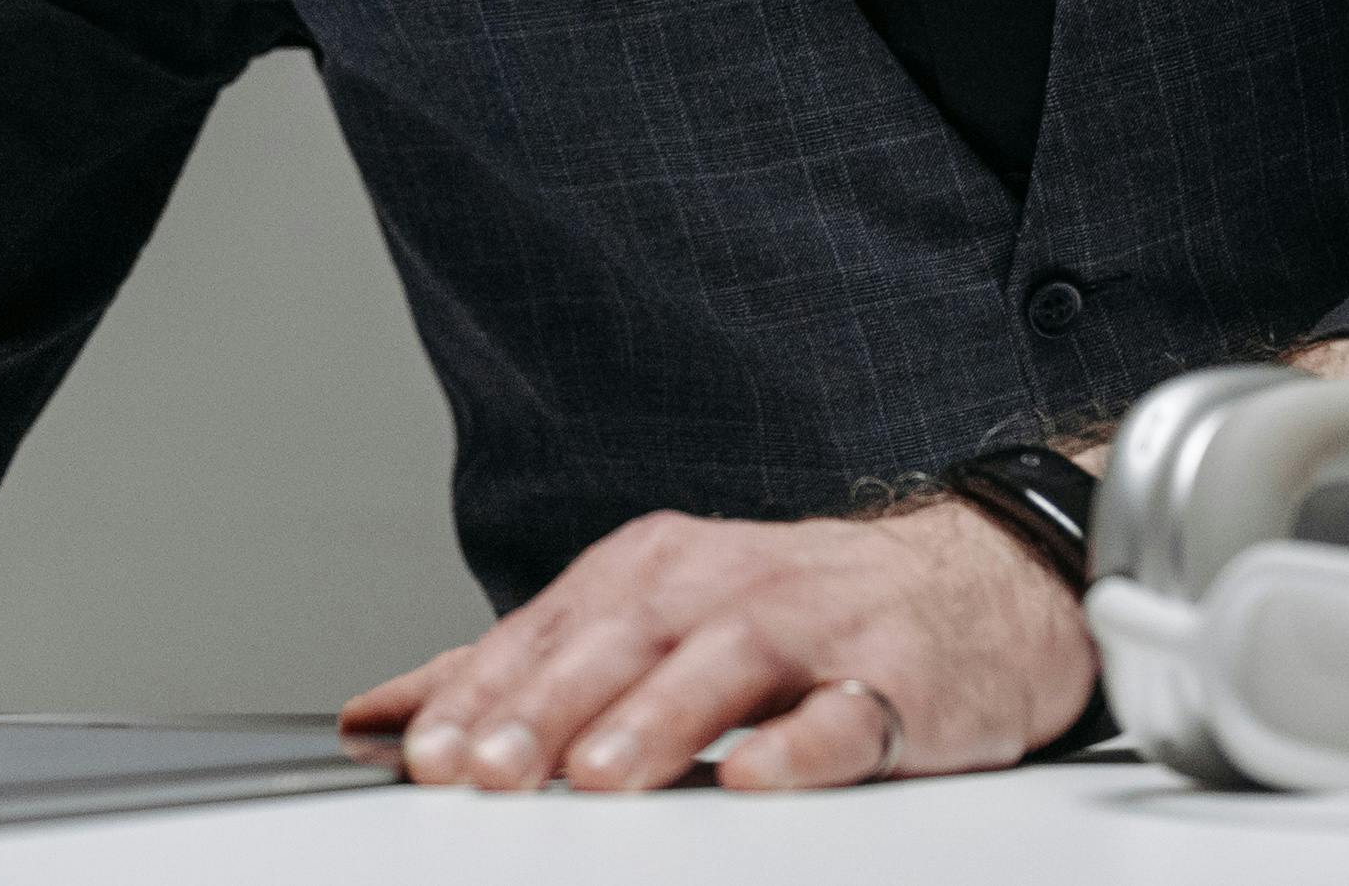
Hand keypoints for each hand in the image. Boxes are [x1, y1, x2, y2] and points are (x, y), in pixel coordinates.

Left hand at [343, 497, 1092, 793]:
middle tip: (482, 773)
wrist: (969, 588)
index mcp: (650, 571)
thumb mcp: (641, 626)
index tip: (420, 755)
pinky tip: (754, 775)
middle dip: (542, 711)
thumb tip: (379, 718)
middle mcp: (721, 586)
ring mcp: (811, 626)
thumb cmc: (786, 619)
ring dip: (653, 720)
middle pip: (619, 644)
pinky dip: (800, 745)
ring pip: (722, 667)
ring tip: (595, 776)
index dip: (479, 698)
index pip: (546, 635)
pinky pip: (845, 716)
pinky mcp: (895, 681)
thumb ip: (513, 675)